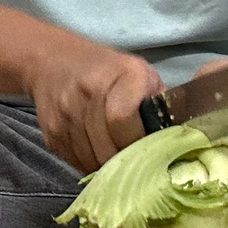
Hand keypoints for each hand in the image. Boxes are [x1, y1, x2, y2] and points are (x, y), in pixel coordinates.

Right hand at [25, 33, 162, 173]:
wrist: (50, 60)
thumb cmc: (105, 68)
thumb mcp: (139, 72)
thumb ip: (157, 102)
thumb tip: (177, 138)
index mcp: (118, 75)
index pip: (123, 120)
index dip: (138, 141)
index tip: (149, 150)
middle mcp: (86, 93)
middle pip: (107, 147)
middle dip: (126, 162)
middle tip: (139, 164)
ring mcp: (64, 116)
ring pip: (91, 160)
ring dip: (109, 167)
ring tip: (120, 160)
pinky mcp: (51, 133)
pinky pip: (75, 161)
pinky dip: (91, 164)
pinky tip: (99, 153)